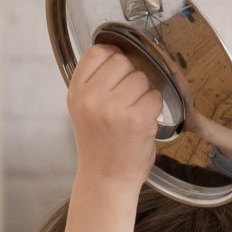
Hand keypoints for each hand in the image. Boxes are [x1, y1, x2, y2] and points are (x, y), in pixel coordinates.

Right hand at [67, 44, 161, 192]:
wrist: (106, 180)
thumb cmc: (99, 145)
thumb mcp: (84, 109)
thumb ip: (95, 81)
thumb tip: (119, 51)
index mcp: (76, 92)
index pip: (98, 52)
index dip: (113, 56)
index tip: (118, 71)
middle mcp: (92, 98)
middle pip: (122, 61)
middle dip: (130, 77)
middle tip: (126, 101)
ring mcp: (114, 109)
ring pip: (141, 78)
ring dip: (143, 93)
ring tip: (133, 114)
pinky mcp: (137, 119)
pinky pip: (155, 96)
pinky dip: (153, 107)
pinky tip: (142, 122)